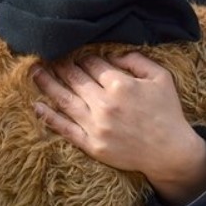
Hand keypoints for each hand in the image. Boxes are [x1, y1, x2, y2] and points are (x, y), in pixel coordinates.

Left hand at [31, 52, 205, 205]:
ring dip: (47, 84)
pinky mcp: (91, 144)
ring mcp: (95, 125)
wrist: (169, 151)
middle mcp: (104, 104)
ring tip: (35, 72)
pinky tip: (38, 106)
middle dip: (61, 65)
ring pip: (64, 99)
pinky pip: (64, 128)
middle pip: (74, 78)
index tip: (78, 54)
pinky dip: (49, 117)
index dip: (83, 56)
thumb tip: (113, 53)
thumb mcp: (162, 78)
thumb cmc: (167, 112)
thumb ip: (138, 60)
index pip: (93, 64)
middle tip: (48, 56)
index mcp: (121, 85)